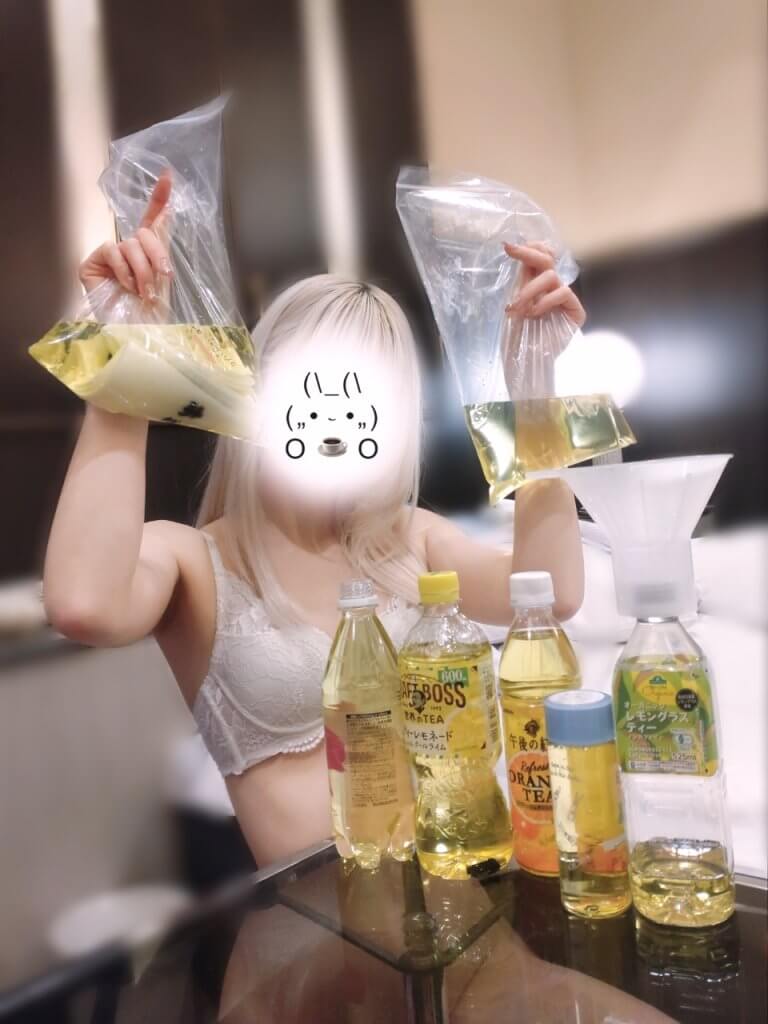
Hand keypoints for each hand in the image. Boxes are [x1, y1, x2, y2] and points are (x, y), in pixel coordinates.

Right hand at [78, 171, 172, 301]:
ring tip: (145, 292)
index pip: (153, 220)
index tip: (169, 175)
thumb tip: (168, 211)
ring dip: (143, 269)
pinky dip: (124, 270)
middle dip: (157, 254)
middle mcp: (129, 251)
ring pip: (130, 244)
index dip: (159, 198)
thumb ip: (162, 243)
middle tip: (164, 276)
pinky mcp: (92, 262)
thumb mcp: (163, 277)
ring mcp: (109, 256)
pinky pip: (113, 251)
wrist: (136, 333)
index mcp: (149, 253)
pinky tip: (126, 286)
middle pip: (145, 232)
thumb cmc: (152, 314)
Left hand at [503, 241, 585, 327]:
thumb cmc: (515, 335)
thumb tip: (518, 248)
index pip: (541, 258)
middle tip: (511, 250)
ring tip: (516, 308)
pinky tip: (533, 314)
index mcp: (538, 285)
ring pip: (550, 276)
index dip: (529, 248)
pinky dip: (544, 301)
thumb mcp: (514, 300)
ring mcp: (565, 299)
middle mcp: (553, 288)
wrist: (522, 361)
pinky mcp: (576, 311)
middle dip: (528, 253)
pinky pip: (562, 293)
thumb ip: (520, 278)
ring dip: (529, 289)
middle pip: (547, 260)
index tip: (509, 247)